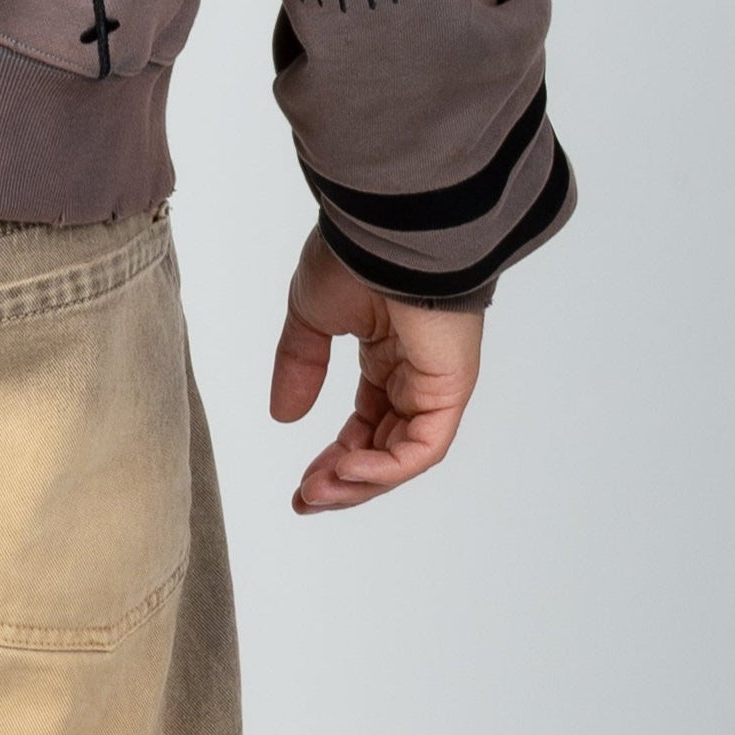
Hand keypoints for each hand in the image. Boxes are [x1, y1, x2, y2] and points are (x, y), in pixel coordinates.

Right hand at [269, 228, 483, 515]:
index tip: (302, 484)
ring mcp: (435, 383)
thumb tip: (283, 416)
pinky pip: (422, 447)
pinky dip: (386, 468)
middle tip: (306, 500)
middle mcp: (414, 374)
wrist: (387, 233)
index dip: (335, 457)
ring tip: (318, 492)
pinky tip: (346, 471)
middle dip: (344, 480)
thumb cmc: (354, 259)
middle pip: (384, 447)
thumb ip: (300, 366)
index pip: (366, 423)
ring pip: (403, 455)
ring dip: (360, 482)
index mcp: (387, 356)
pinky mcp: (450, 389)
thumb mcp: (311, 318)